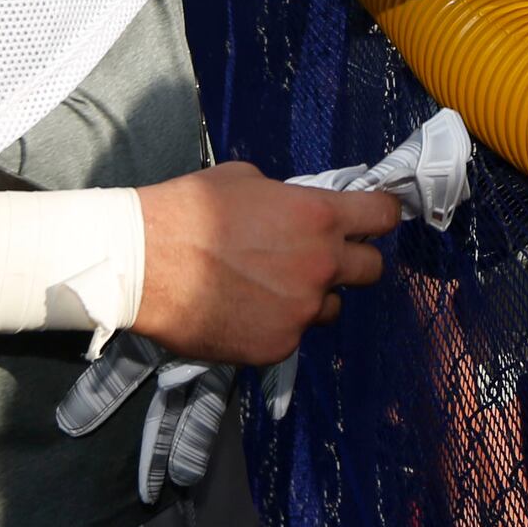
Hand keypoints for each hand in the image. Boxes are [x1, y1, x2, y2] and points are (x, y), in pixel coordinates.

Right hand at [134, 163, 401, 363]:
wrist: (143, 262)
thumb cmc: (189, 210)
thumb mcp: (247, 180)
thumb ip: (287, 200)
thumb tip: (296, 212)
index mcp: (319, 216)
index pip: (383, 214)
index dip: (380, 215)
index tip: (372, 219)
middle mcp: (321, 265)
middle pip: (372, 269)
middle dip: (353, 261)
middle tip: (321, 258)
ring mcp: (302, 311)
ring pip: (331, 307)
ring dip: (314, 297)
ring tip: (271, 288)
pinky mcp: (277, 346)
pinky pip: (292, 334)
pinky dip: (276, 324)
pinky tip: (244, 310)